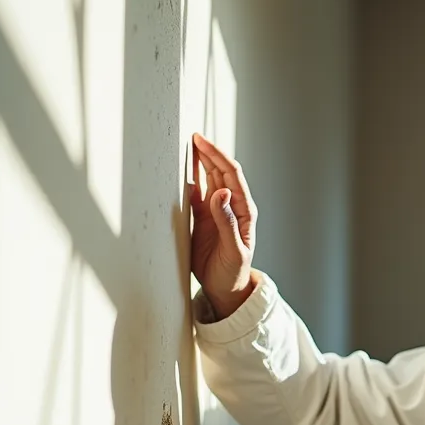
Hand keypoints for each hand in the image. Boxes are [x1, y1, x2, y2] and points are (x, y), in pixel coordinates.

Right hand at [190, 133, 257, 318]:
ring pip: (208, 179)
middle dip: (208, 152)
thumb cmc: (234, 272)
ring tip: (188, 145)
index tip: (202, 141)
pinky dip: (189, 180)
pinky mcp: (203, 219)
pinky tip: (181, 169)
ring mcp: (216, 211)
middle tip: (192, 136)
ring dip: (199, 162)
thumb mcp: (233, 250)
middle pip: (219, 171)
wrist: (225, 288)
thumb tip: (221, 192)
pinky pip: (196, 194)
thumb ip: (227, 222)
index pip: (231, 175)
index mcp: (243, 210)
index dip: (217, 156)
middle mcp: (231, 206)